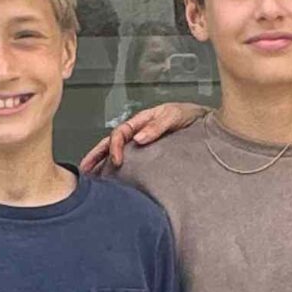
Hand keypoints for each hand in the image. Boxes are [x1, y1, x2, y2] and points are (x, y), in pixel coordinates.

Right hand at [80, 102, 207, 171]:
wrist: (206, 121)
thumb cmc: (189, 114)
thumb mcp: (174, 115)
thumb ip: (157, 126)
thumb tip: (139, 138)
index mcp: (141, 121)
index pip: (120, 133)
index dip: (115, 147)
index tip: (116, 161)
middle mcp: (139, 132)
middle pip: (112, 143)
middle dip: (97, 155)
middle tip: (85, 169)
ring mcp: (143, 142)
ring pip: (118, 151)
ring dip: (103, 161)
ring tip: (92, 175)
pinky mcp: (150, 153)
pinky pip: (131, 159)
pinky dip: (118, 166)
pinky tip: (113, 176)